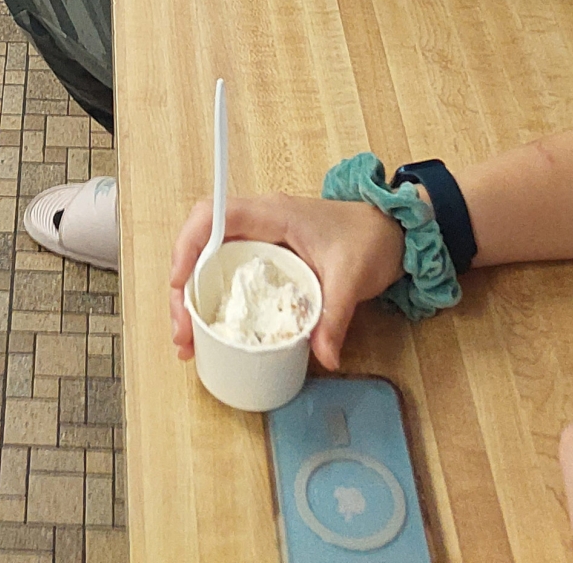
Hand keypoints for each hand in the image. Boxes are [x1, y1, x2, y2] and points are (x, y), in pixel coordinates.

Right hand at [169, 191, 405, 372]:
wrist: (392, 232)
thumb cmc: (369, 238)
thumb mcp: (352, 277)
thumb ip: (335, 316)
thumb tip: (323, 357)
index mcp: (271, 214)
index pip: (213, 217)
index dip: (188, 247)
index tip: (180, 286)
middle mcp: (258, 222)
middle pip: (201, 243)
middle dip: (183, 286)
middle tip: (182, 332)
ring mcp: (260, 239)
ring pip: (209, 260)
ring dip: (193, 297)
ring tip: (188, 340)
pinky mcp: (266, 258)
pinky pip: (227, 273)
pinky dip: (212, 299)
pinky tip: (210, 331)